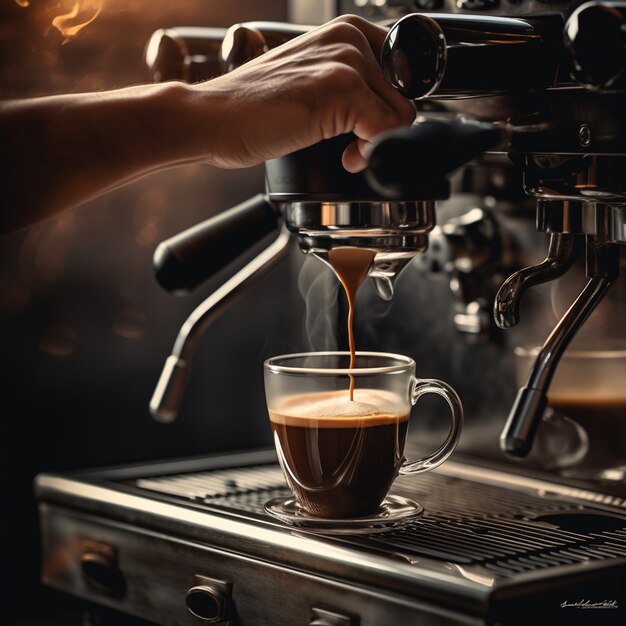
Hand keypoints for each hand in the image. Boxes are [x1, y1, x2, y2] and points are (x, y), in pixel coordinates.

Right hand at [193, 15, 415, 171]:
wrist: (213, 118)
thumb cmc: (252, 108)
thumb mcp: (309, 82)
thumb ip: (345, 85)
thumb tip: (383, 113)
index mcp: (345, 32)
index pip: (401, 73)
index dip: (389, 108)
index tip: (369, 129)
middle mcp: (349, 39)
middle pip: (404, 95)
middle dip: (383, 129)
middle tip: (353, 145)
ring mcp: (346, 61)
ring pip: (402, 114)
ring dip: (377, 143)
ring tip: (347, 151)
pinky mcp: (341, 89)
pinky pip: (387, 130)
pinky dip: (371, 153)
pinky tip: (346, 158)